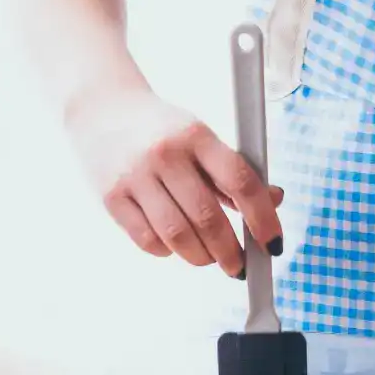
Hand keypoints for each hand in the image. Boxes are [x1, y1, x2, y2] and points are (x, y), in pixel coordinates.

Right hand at [68, 87, 281, 275]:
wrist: (101, 108)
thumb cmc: (160, 128)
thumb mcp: (199, 136)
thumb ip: (232, 169)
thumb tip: (273, 200)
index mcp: (196, 136)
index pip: (240, 182)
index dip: (262, 218)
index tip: (272, 243)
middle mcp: (166, 154)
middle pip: (208, 218)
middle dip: (230, 252)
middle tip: (239, 266)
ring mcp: (135, 176)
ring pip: (176, 235)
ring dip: (200, 257)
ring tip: (208, 259)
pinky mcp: (111, 197)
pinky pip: (146, 239)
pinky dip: (166, 251)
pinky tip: (173, 246)